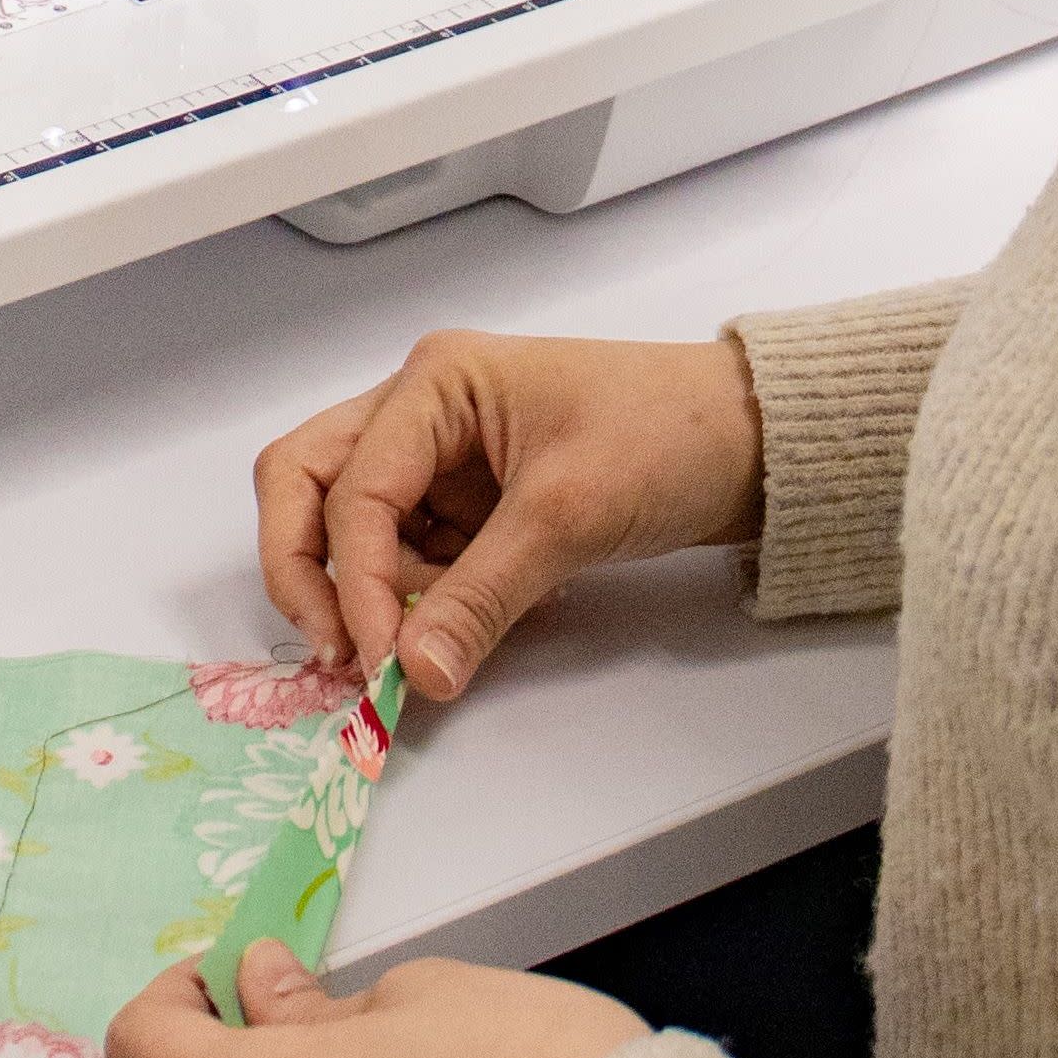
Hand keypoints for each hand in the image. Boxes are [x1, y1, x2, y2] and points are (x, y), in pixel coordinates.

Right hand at [257, 330, 762, 700]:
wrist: (750, 442)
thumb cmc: (665, 438)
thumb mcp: (567, 517)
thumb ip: (480, 599)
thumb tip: (414, 677)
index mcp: (436, 381)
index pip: (351, 489)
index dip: (355, 580)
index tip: (379, 660)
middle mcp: (420, 407)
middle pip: (308, 483)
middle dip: (309, 570)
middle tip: (338, 652)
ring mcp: (440, 454)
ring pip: (348, 523)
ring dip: (370, 589)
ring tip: (430, 637)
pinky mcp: (468, 498)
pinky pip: (408, 551)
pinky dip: (418, 594)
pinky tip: (468, 619)